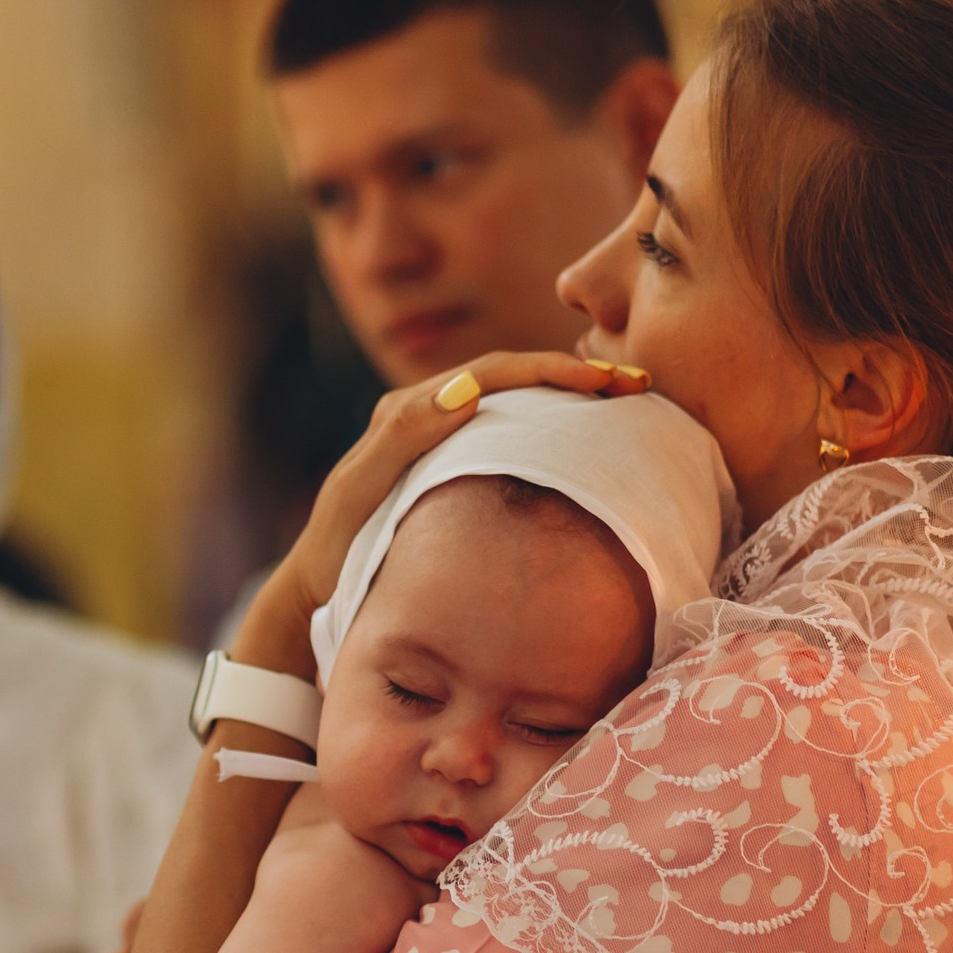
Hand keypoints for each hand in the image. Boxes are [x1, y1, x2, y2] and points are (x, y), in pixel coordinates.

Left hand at [264, 353, 648, 644]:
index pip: (492, 373)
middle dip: (574, 374)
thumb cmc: (338, 541)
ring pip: (517, 401)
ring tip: (624, 399)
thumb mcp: (362, 488)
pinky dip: (552, 424)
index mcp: (409, 408)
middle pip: (511, 378)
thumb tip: (464, 389)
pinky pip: (511, 431)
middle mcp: (426, 411)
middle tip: (634, 382)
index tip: (604, 379)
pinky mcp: (452, 462)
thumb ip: (402, 436)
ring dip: (569, 395)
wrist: (318, 582)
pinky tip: (587, 436)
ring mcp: (440, 436)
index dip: (550, 370)